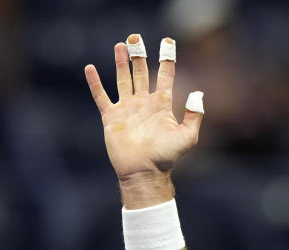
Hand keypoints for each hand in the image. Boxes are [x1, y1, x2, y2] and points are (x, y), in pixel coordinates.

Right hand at [84, 35, 201, 202]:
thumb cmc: (166, 157)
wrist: (143, 172)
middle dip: (139, 56)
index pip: (165, 76)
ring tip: (121, 45)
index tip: (167, 43)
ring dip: (121, 63)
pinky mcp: (111, 117)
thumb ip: (195, 115)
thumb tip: (198, 93)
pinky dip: (95, 83)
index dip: (167, 59)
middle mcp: (144, 104)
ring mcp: (127, 109)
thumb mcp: (188, 136)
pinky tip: (90, 68)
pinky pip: (101, 96)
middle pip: (141, 73)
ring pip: (123, 80)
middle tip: (136, 38)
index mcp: (162, 105)